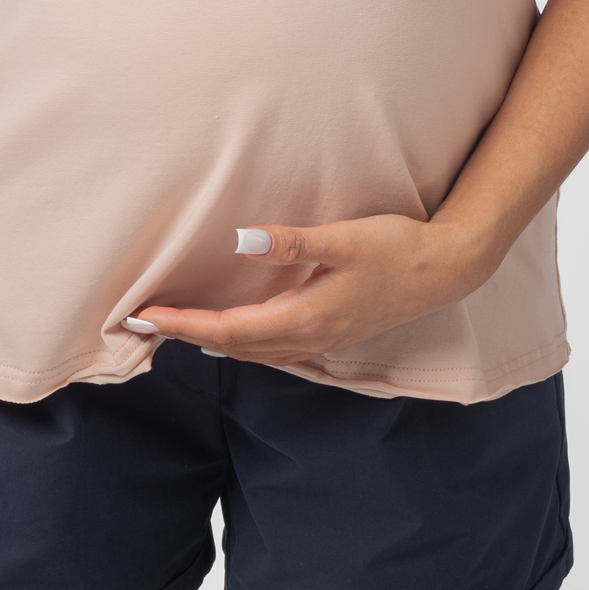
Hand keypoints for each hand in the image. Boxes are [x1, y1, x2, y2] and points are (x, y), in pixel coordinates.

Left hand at [130, 214, 495, 363]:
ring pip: (252, 352)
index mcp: (304, 318)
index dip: (181, 324)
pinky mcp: (332, 332)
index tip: (142, 318)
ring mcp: (322, 340)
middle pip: (232, 347)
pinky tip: (235, 331)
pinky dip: (242, 342)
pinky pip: (273, 347)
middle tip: (141, 324)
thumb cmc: (397, 248)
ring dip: (212, 341)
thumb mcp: (343, 237)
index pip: (226, 330)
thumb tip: (241, 241)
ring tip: (176, 327)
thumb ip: (291, 241)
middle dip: (185, 335)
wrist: (447, 270)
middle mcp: (308, 338)